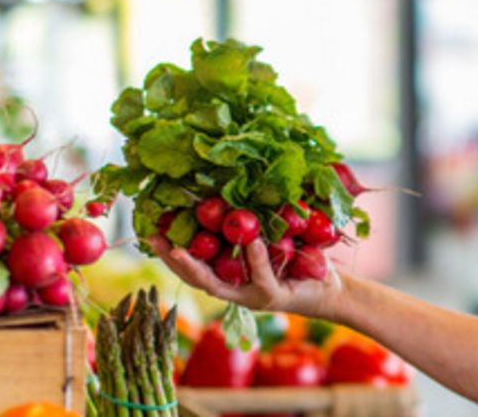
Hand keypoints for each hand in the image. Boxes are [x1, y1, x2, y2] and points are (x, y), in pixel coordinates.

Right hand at [148, 235, 344, 319]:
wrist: (328, 287)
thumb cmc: (296, 257)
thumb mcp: (268, 234)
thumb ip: (248, 220)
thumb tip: (228, 181)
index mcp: (227, 274)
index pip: (190, 264)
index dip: (167, 249)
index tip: (149, 230)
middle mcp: (233, 288)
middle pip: (194, 277)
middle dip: (171, 259)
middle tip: (153, 240)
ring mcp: (250, 295)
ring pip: (217, 284)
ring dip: (197, 267)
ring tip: (181, 248)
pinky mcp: (272, 296)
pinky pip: (260, 276)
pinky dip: (255, 259)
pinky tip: (251, 242)